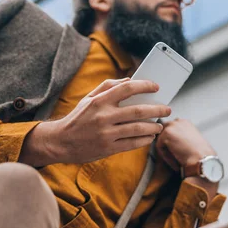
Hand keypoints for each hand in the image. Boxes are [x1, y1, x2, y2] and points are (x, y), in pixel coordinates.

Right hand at [23, 78, 171, 165]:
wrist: (61, 141)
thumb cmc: (77, 118)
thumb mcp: (88, 99)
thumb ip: (107, 87)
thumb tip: (128, 80)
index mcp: (100, 101)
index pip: (127, 88)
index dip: (144, 86)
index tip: (156, 87)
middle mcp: (104, 116)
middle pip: (138, 111)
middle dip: (157, 109)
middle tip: (167, 109)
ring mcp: (107, 134)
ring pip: (138, 128)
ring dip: (153, 127)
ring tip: (160, 126)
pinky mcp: (108, 148)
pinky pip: (132, 143)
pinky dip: (144, 140)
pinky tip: (150, 137)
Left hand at [155, 118, 216, 172]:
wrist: (203, 160)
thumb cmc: (201, 156)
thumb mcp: (192, 142)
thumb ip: (181, 138)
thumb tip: (172, 144)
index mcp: (185, 123)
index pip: (170, 130)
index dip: (171, 143)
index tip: (178, 153)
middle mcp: (178, 121)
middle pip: (163, 133)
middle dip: (166, 145)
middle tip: (175, 157)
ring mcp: (172, 126)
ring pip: (161, 141)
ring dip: (167, 151)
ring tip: (177, 160)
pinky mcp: (166, 134)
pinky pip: (159, 147)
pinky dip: (166, 157)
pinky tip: (176, 162)